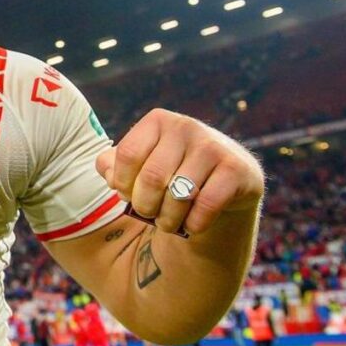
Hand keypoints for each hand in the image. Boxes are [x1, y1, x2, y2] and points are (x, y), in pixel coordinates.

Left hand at [95, 108, 263, 235]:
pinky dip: (194, 223)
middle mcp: (186, 126)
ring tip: (168, 223)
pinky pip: (206, 205)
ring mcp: (213, 146)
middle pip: (152, 178)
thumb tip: (108, 173)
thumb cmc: (171, 173)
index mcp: (158, 121)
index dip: (123, 184)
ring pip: (179, 194)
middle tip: (149, 214)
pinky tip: (192, 224)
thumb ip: (113, 165)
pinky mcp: (236, 169)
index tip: (128, 195)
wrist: (225, 183)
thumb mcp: (140, 163)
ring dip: (168, 219)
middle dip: (145, 206)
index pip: (128, 155)